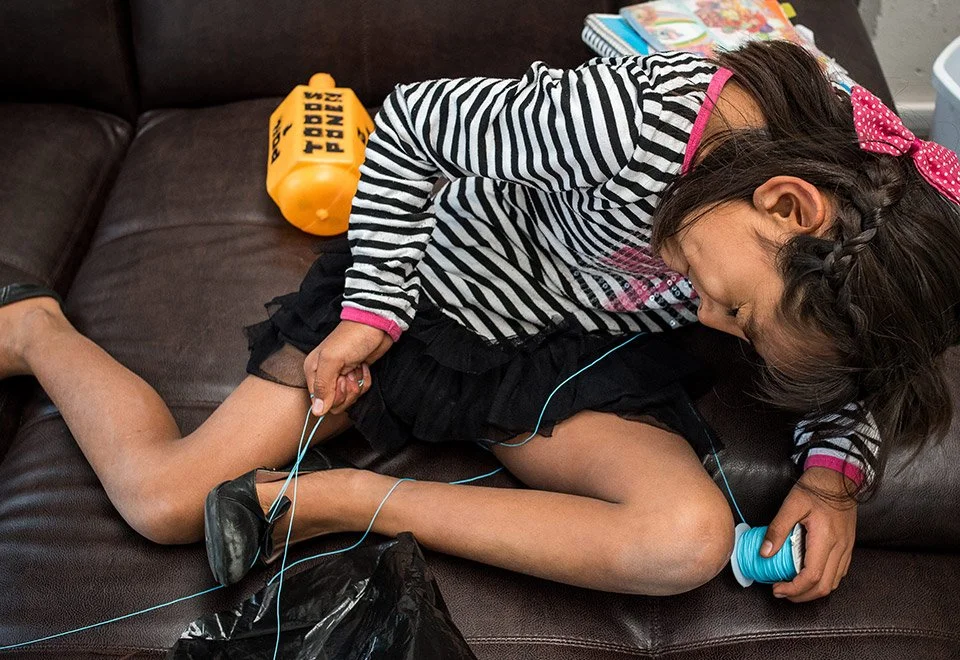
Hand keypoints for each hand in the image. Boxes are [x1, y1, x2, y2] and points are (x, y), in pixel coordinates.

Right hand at [304, 320, 393, 415]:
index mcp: (312, 371)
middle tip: (350, 373)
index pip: (318, 401)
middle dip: (347, 391)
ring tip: (357, 368)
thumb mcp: (332, 360)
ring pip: (348, 399)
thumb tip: (316, 412)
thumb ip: (323, 386)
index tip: (340, 380)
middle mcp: (324, 376)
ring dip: (357, 385)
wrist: (376, 326)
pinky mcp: (356, 376)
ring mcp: (341, 376)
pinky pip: (359, 391)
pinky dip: (365, 381)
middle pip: (334, 403)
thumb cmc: (352, 338)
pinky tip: (363, 367)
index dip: (333, 396)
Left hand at [761, 467, 857, 601]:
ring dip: (813, 591)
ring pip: (833, 582)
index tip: (777, 588)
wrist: (839, 476)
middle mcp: (840, 548)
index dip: (794, 588)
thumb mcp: (791, 504)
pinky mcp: (848, 546)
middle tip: (782, 592)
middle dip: (801, 595)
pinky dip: (823, 581)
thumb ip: (778, 529)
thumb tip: (764, 553)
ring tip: (793, 587)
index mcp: (825, 539)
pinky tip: (808, 576)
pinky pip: (839, 572)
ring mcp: (847, 548)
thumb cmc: (815, 488)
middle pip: (824, 586)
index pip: (811, 576)